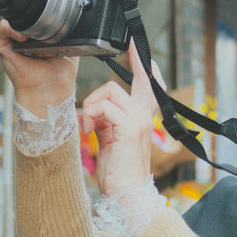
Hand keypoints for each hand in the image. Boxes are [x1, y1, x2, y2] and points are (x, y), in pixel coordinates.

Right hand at [0, 20, 77, 112]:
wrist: (51, 91)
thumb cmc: (59, 75)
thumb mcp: (71, 48)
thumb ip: (70, 34)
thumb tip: (73, 21)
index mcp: (38, 37)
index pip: (36, 16)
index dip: (42, 12)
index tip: (51, 13)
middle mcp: (24, 38)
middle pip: (23, 16)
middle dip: (32, 15)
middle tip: (44, 21)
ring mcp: (13, 42)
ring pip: (11, 20)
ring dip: (21, 21)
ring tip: (34, 30)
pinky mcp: (4, 48)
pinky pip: (1, 32)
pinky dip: (9, 29)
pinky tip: (22, 36)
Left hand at [80, 40, 166, 195]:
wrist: (126, 193)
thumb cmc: (118, 170)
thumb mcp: (111, 138)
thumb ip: (107, 119)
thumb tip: (95, 108)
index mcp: (142, 116)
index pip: (147, 83)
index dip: (143, 63)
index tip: (136, 45)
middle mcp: (145, 114)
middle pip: (140, 76)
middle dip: (135, 58)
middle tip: (128, 43)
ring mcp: (139, 119)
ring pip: (110, 91)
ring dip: (91, 105)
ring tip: (89, 126)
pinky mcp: (129, 127)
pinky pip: (103, 107)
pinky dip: (90, 116)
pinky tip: (89, 132)